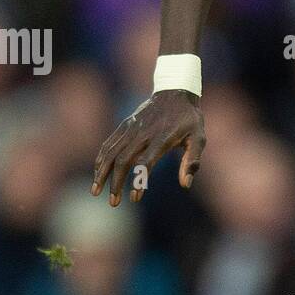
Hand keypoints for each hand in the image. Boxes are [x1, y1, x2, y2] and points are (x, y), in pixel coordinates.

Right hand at [91, 90, 205, 205]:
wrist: (175, 92)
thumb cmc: (189, 120)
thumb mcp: (199, 138)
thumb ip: (192, 161)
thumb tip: (185, 184)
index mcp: (161, 138)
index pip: (146, 162)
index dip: (139, 180)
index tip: (134, 198)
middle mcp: (143, 133)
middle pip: (123, 160)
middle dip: (115, 183)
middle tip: (113, 203)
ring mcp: (131, 128)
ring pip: (110, 152)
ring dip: (101, 173)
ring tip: (95, 192)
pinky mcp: (125, 125)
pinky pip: (108, 143)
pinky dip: (101, 159)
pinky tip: (97, 173)